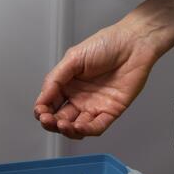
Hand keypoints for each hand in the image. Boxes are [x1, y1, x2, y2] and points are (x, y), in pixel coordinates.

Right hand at [34, 19, 165, 138]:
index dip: (42, 110)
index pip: (50, 103)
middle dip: (51, 123)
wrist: (134, 42)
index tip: (40, 111)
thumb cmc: (107, 43)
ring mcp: (95, 105)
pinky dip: (87, 130)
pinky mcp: (111, 111)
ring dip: (67, 130)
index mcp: (68, 84)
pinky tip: (79, 127)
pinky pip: (97, 127)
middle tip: (47, 120)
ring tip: (62, 124)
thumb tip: (41, 98)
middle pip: (60, 118)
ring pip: (76, 127)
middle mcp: (80, 97)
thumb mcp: (74, 57)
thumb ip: (56, 78)